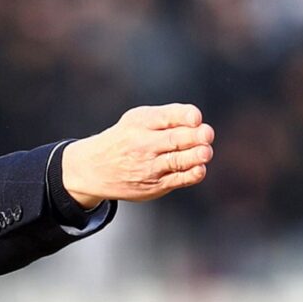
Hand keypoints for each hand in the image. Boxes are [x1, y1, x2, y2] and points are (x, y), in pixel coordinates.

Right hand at [62, 104, 213, 208]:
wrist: (95, 168)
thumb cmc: (127, 138)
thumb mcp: (138, 120)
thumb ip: (169, 118)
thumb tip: (200, 125)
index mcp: (141, 122)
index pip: (165, 116)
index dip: (183, 116)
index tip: (195, 117)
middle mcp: (143, 143)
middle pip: (173, 139)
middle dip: (193, 137)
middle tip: (207, 134)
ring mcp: (148, 166)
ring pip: (176, 161)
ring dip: (194, 157)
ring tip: (206, 152)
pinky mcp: (153, 185)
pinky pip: (176, 180)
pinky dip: (190, 175)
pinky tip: (200, 169)